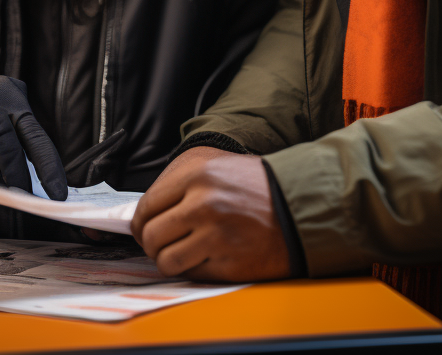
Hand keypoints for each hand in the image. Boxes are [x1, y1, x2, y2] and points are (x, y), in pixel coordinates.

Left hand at [131, 146, 290, 280]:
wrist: (300, 203)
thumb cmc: (259, 185)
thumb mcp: (218, 168)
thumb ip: (182, 186)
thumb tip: (148, 211)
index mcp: (198, 175)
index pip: (146, 207)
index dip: (141, 223)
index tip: (145, 229)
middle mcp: (203, 203)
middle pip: (150, 236)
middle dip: (153, 244)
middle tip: (165, 243)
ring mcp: (215, 236)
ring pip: (165, 261)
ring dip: (172, 260)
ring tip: (187, 252)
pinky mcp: (227, 263)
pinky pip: (191, 274)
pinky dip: (196, 270)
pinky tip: (210, 256)